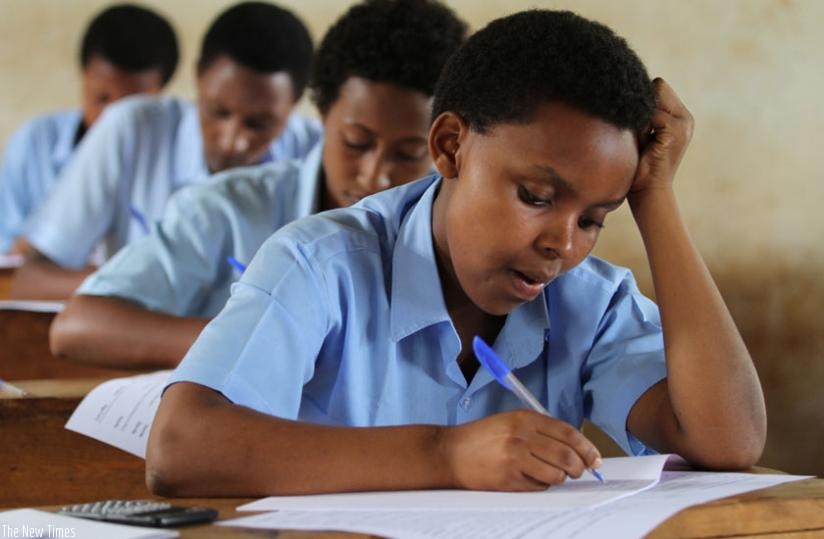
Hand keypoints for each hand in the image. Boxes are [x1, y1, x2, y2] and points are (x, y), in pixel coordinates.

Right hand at [441, 410, 601, 490]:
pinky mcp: (508, 479)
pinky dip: (541, 485)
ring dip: (559, 478)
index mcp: (524, 418)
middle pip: (567, 456)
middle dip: (579, 467)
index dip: (587, 448)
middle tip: (579, 471)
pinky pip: (539, 487)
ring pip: (556, 475)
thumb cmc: (482, 438)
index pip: (568, 433)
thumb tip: (576, 448)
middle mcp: (521, 436)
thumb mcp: (511, 422)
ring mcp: (515, 458)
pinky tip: (529, 478)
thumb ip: (541, 430)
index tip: (595, 459)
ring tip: (549, 474)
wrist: (449, 452)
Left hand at [630, 78, 693, 199]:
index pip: (658, 86)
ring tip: (641, 139)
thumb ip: (640, 113)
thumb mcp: (639, 133)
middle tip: (638, 131)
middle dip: (642, 104)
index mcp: (679, 116)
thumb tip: (623, 89)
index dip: (641, 99)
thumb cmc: (638, 164)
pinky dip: (642, 128)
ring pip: (654, 97)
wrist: (647, 192)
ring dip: (640, 117)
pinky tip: (643, 144)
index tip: (636, 122)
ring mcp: (683, 124)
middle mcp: (685, 117)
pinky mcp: (676, 132)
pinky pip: (652, 115)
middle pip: (658, 86)